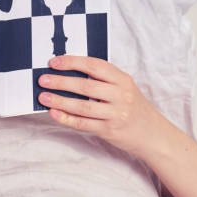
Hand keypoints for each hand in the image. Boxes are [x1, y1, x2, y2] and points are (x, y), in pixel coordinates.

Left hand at [37, 55, 166, 157]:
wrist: (153, 134)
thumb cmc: (133, 108)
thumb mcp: (124, 88)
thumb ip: (102, 80)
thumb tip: (68, 74)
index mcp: (122, 80)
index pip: (94, 66)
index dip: (73, 62)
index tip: (54, 63)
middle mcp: (120, 95)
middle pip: (86, 86)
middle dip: (61, 82)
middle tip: (43, 80)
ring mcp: (115, 114)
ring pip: (83, 106)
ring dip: (60, 101)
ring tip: (43, 97)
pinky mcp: (109, 130)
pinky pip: (83, 123)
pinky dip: (66, 118)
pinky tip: (54, 113)